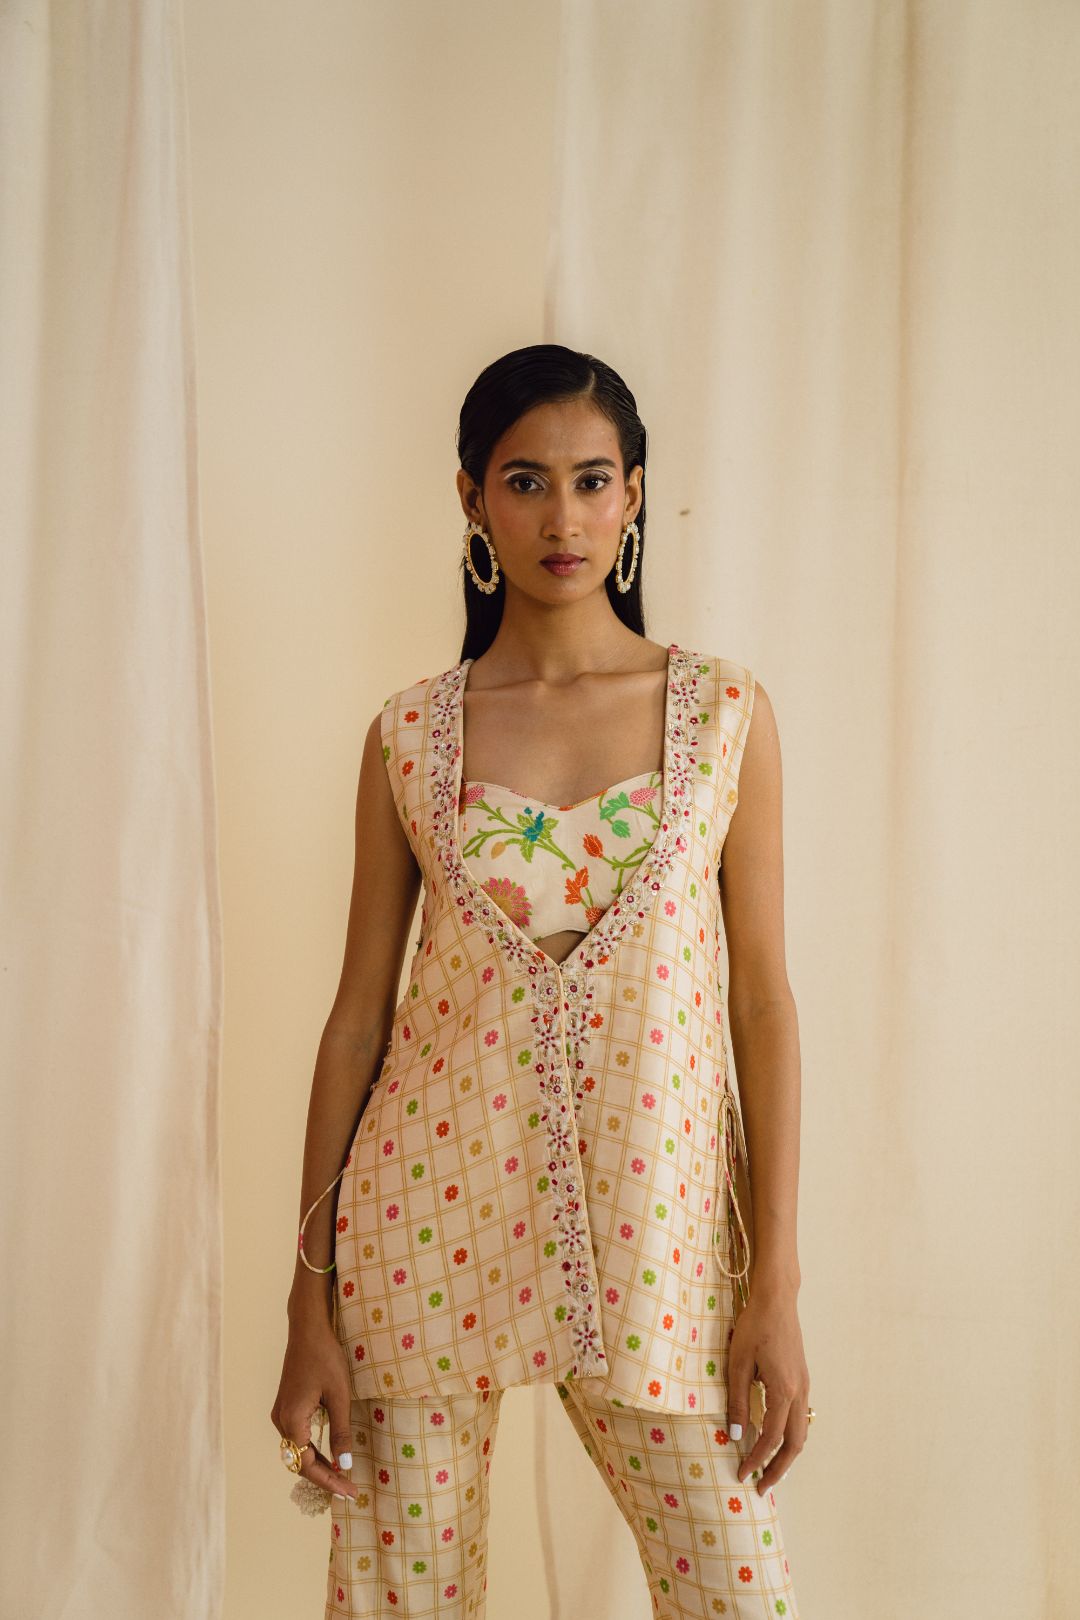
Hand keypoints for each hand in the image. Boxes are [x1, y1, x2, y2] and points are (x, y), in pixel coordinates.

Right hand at [270, 1313, 357, 1500]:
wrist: (308, 1329)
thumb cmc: (326, 1357)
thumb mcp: (339, 1395)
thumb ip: (340, 1431)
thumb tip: (344, 1465)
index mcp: (292, 1420)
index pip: (308, 1464)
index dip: (329, 1481)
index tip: (350, 1493)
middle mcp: (280, 1421)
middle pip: (300, 1461)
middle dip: (324, 1477)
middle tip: (349, 1490)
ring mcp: (280, 1414)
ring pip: (297, 1451)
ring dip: (317, 1466)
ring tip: (341, 1478)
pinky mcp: (285, 1407)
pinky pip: (296, 1438)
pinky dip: (312, 1450)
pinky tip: (329, 1455)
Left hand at [725, 1281, 808, 1495]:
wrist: (776, 1300)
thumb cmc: (754, 1327)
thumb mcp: (738, 1363)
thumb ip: (739, 1401)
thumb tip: (737, 1437)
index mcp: (784, 1390)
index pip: (772, 1437)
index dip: (757, 1460)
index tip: (742, 1474)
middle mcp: (799, 1392)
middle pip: (795, 1443)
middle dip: (779, 1469)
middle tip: (762, 1488)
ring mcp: (804, 1385)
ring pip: (802, 1432)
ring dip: (787, 1455)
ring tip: (770, 1471)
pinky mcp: (802, 1379)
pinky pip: (801, 1417)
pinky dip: (791, 1437)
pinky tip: (777, 1440)